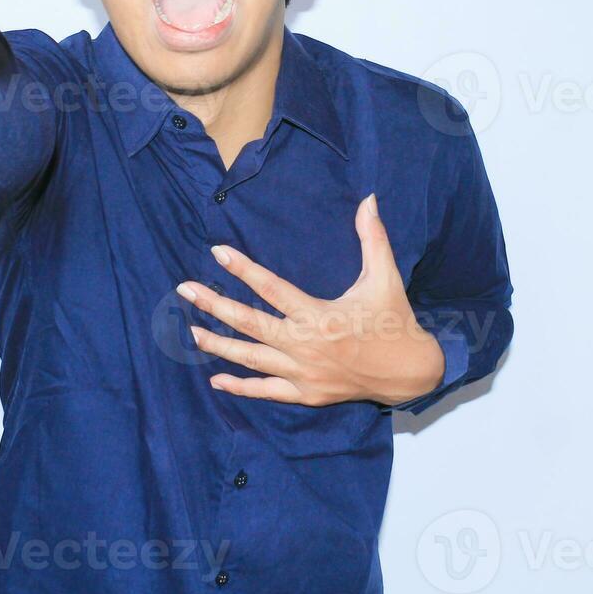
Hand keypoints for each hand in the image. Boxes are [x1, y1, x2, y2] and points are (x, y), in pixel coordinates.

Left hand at [176, 193, 445, 406]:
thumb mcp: (384, 277)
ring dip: (219, 345)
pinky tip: (216, 379)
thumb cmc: (393, 319)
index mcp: (320, 316)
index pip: (272, 288)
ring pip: (251, 359)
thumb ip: (373, 238)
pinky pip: (266, 391)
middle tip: (184, 290)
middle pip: (249, 324)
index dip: (243, 269)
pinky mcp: (306, 394)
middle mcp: (306, 346)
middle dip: (214, 305)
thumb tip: (368, 199)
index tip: (218, 252)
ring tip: (192, 332)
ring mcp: (303, 373)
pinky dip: (240, 386)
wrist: (408, 372)